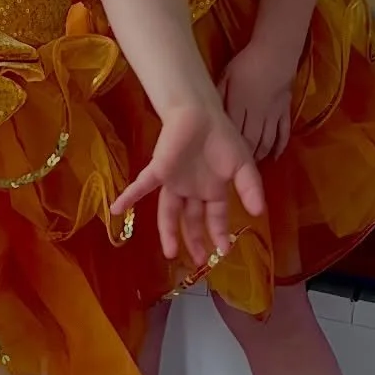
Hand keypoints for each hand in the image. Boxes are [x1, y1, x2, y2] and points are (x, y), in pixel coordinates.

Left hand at [112, 103, 264, 268]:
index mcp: (213, 190)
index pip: (216, 218)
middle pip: (191, 221)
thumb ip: (250, 188)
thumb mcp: (243, 165)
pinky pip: (141, 186)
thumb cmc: (222, 138)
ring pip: (168, 212)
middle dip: (195, 240)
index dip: (219, 235)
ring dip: (168, 232)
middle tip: (197, 261)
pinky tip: (116, 210)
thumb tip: (258, 212)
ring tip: (170, 253)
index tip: (224, 252)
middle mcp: (192, 190)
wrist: (202, 112)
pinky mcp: (158, 170)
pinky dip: (129, 198)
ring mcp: (173, 182)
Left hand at [219, 41, 292, 158]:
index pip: (234, 133)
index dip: (230, 150)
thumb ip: (218, 96)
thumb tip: (209, 115)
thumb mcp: (226, 76)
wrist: (277, 52)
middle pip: (251, 141)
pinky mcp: (285, 111)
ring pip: (267, 140)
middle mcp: (257, 114)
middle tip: (238, 169)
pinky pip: (283, 133)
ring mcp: (273, 114)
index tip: (222, 163)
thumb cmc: (247, 63)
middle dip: (245, 158)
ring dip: (260, 155)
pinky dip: (279, 147)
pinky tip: (274, 157)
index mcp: (240, 105)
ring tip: (253, 165)